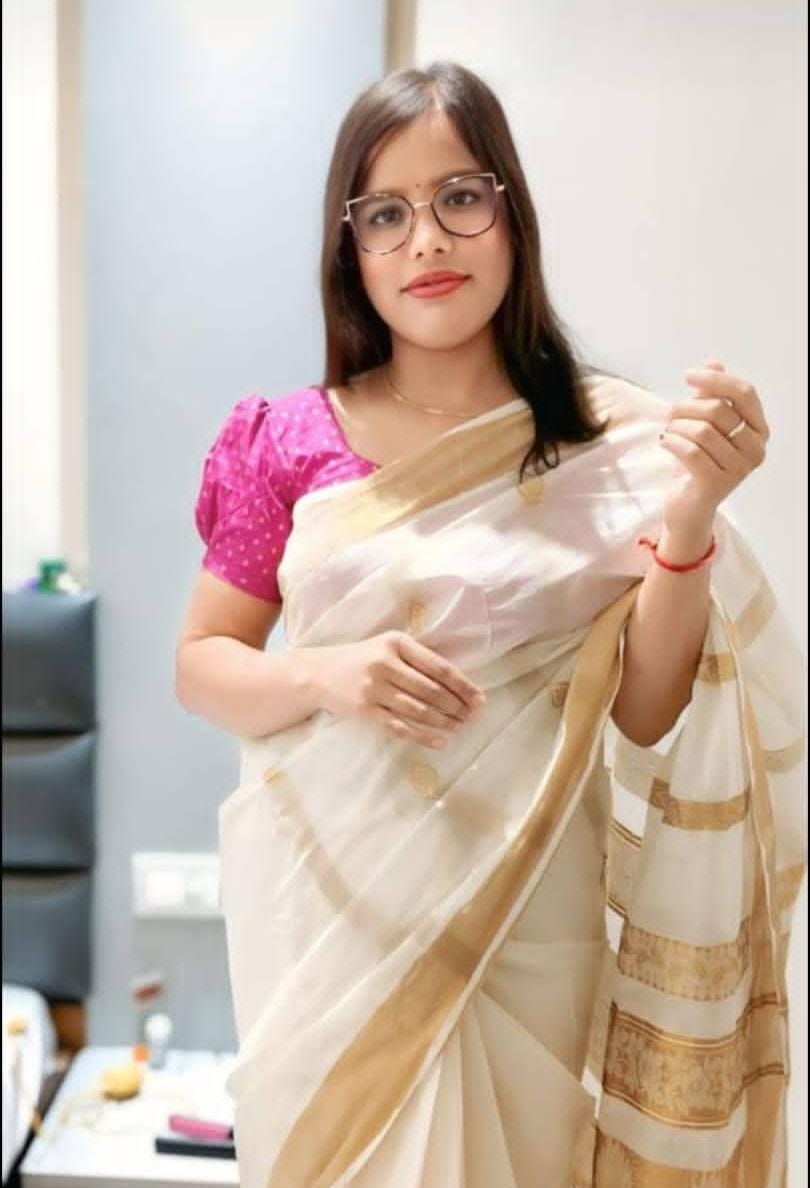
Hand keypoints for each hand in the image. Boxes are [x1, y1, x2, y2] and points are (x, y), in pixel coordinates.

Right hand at [309, 632, 485, 749]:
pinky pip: (399, 727)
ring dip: (443, 722)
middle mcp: (385, 663)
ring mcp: (373, 689)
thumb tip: (460, 685)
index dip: (463, 685)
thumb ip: (419, 658)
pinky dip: (423, 736)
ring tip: (459, 727)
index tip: (479, 699)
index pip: (438, 667)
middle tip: (472, 716)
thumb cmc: (363, 658)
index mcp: (396, 642)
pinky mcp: (365, 711)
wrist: (319, 672)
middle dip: (456, 706)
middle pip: (431, 690)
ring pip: (418, 710)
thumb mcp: (388, 646)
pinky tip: (440, 741)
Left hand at [659, 360, 769, 536]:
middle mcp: (756, 449)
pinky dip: (672, 442)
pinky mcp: (717, 484)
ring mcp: (739, 469)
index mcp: (759, 430)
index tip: (687, 375)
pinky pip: (690, 451)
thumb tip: (714, 362)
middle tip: (670, 414)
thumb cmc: (698, 462)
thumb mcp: (706, 424)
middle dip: (687, 407)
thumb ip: (712, 395)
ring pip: (702, 430)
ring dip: (677, 426)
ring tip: (669, 432)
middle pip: (719, 410)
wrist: (689, 505)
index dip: (716, 379)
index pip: (745, 393)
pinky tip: (665, 443)